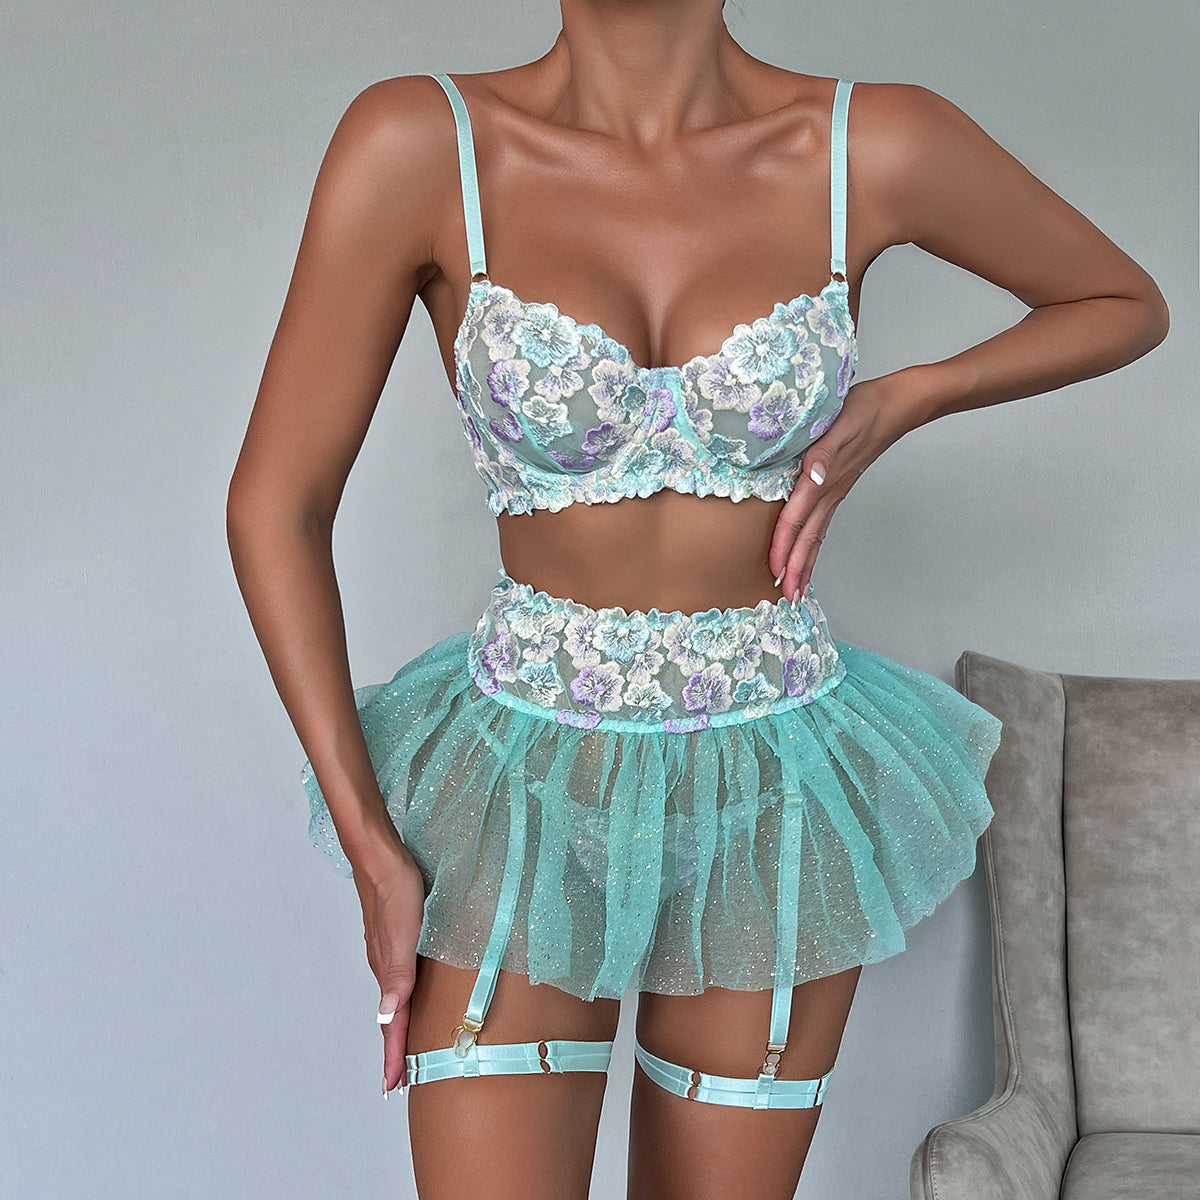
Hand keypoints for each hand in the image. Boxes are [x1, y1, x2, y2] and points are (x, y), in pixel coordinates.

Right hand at [353, 844, 425, 1094]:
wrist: (380, 856)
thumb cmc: (397, 890)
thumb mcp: (404, 934)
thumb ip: (397, 976)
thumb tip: (386, 1017)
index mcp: (388, 972)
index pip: (392, 1025)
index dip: (393, 1057)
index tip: (391, 1088)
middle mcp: (385, 967)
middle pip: (391, 1017)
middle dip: (395, 1049)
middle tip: (398, 1079)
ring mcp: (387, 952)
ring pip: (394, 997)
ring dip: (399, 1024)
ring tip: (404, 1045)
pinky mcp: (393, 937)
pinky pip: (398, 978)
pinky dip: (403, 998)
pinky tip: (409, 995)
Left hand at [769, 375, 922, 598]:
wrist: (894, 405)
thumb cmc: (863, 408)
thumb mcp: (839, 424)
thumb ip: (823, 453)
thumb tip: (813, 477)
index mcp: (822, 480)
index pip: (796, 520)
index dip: (783, 547)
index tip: (774, 573)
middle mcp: (828, 492)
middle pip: (808, 539)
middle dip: (795, 570)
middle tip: (787, 598)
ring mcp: (835, 493)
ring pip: (816, 536)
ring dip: (805, 564)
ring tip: (795, 588)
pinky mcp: (838, 487)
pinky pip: (822, 524)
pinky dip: (813, 545)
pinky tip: (808, 552)